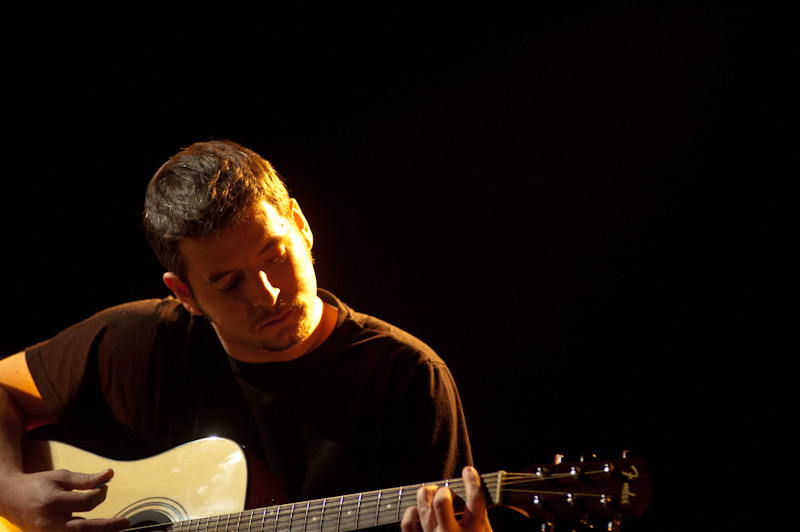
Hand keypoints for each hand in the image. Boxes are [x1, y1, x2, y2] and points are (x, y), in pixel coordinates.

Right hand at [0, 469, 129, 531]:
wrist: (11, 499)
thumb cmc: (38, 485)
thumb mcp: (60, 476)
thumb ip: (85, 479)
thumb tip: (110, 474)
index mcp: (52, 501)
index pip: (85, 502)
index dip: (100, 494)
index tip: (105, 486)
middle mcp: (49, 521)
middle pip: (83, 529)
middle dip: (107, 527)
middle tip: (126, 522)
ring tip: (117, 527)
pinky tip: (99, 529)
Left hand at [401, 466, 492, 531]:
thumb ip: (480, 519)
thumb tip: (473, 494)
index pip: (475, 498)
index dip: (472, 480)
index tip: (468, 472)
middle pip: (443, 500)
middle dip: (444, 490)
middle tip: (447, 493)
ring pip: (423, 505)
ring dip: (426, 494)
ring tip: (431, 493)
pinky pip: (408, 522)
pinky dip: (411, 512)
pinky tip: (418, 510)